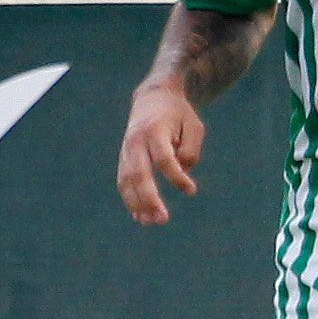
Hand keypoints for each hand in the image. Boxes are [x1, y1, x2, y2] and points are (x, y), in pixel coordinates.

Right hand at [117, 85, 205, 225]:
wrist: (154, 97)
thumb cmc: (179, 114)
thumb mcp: (194, 126)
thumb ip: (190, 150)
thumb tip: (181, 173)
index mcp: (155, 130)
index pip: (164, 160)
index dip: (177, 178)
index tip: (191, 190)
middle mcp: (137, 140)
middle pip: (139, 173)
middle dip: (149, 198)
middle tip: (162, 219)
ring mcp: (127, 149)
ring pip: (127, 180)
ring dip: (137, 203)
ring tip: (149, 222)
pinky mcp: (123, 156)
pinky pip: (123, 180)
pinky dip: (130, 198)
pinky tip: (139, 215)